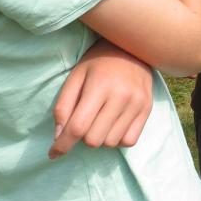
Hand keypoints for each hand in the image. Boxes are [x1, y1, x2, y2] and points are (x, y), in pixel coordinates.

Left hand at [49, 38, 154, 159]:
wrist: (133, 48)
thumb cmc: (98, 62)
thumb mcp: (75, 77)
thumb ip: (63, 106)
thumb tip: (59, 136)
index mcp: (99, 86)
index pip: (78, 126)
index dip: (62, 144)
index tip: (53, 153)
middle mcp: (121, 96)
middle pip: (94, 139)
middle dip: (82, 137)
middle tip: (84, 122)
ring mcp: (137, 104)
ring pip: (111, 143)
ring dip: (100, 138)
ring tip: (100, 120)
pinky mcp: (147, 109)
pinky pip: (129, 141)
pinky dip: (117, 139)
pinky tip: (113, 124)